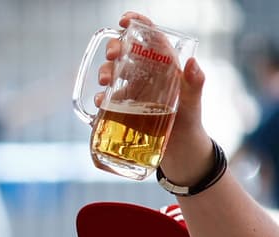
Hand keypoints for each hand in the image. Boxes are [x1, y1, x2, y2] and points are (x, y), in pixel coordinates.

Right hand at [96, 11, 213, 183]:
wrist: (180, 154)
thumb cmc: (190, 126)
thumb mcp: (193, 105)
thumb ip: (195, 85)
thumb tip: (193, 64)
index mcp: (166, 68)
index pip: (152, 39)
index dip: (139, 25)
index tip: (125, 20)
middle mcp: (148, 76)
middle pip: (128, 53)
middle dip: (115, 49)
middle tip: (112, 56)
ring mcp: (134, 93)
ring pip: (115, 74)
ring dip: (106, 72)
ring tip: (105, 82)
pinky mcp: (123, 111)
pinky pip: (108, 100)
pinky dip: (101, 98)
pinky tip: (101, 102)